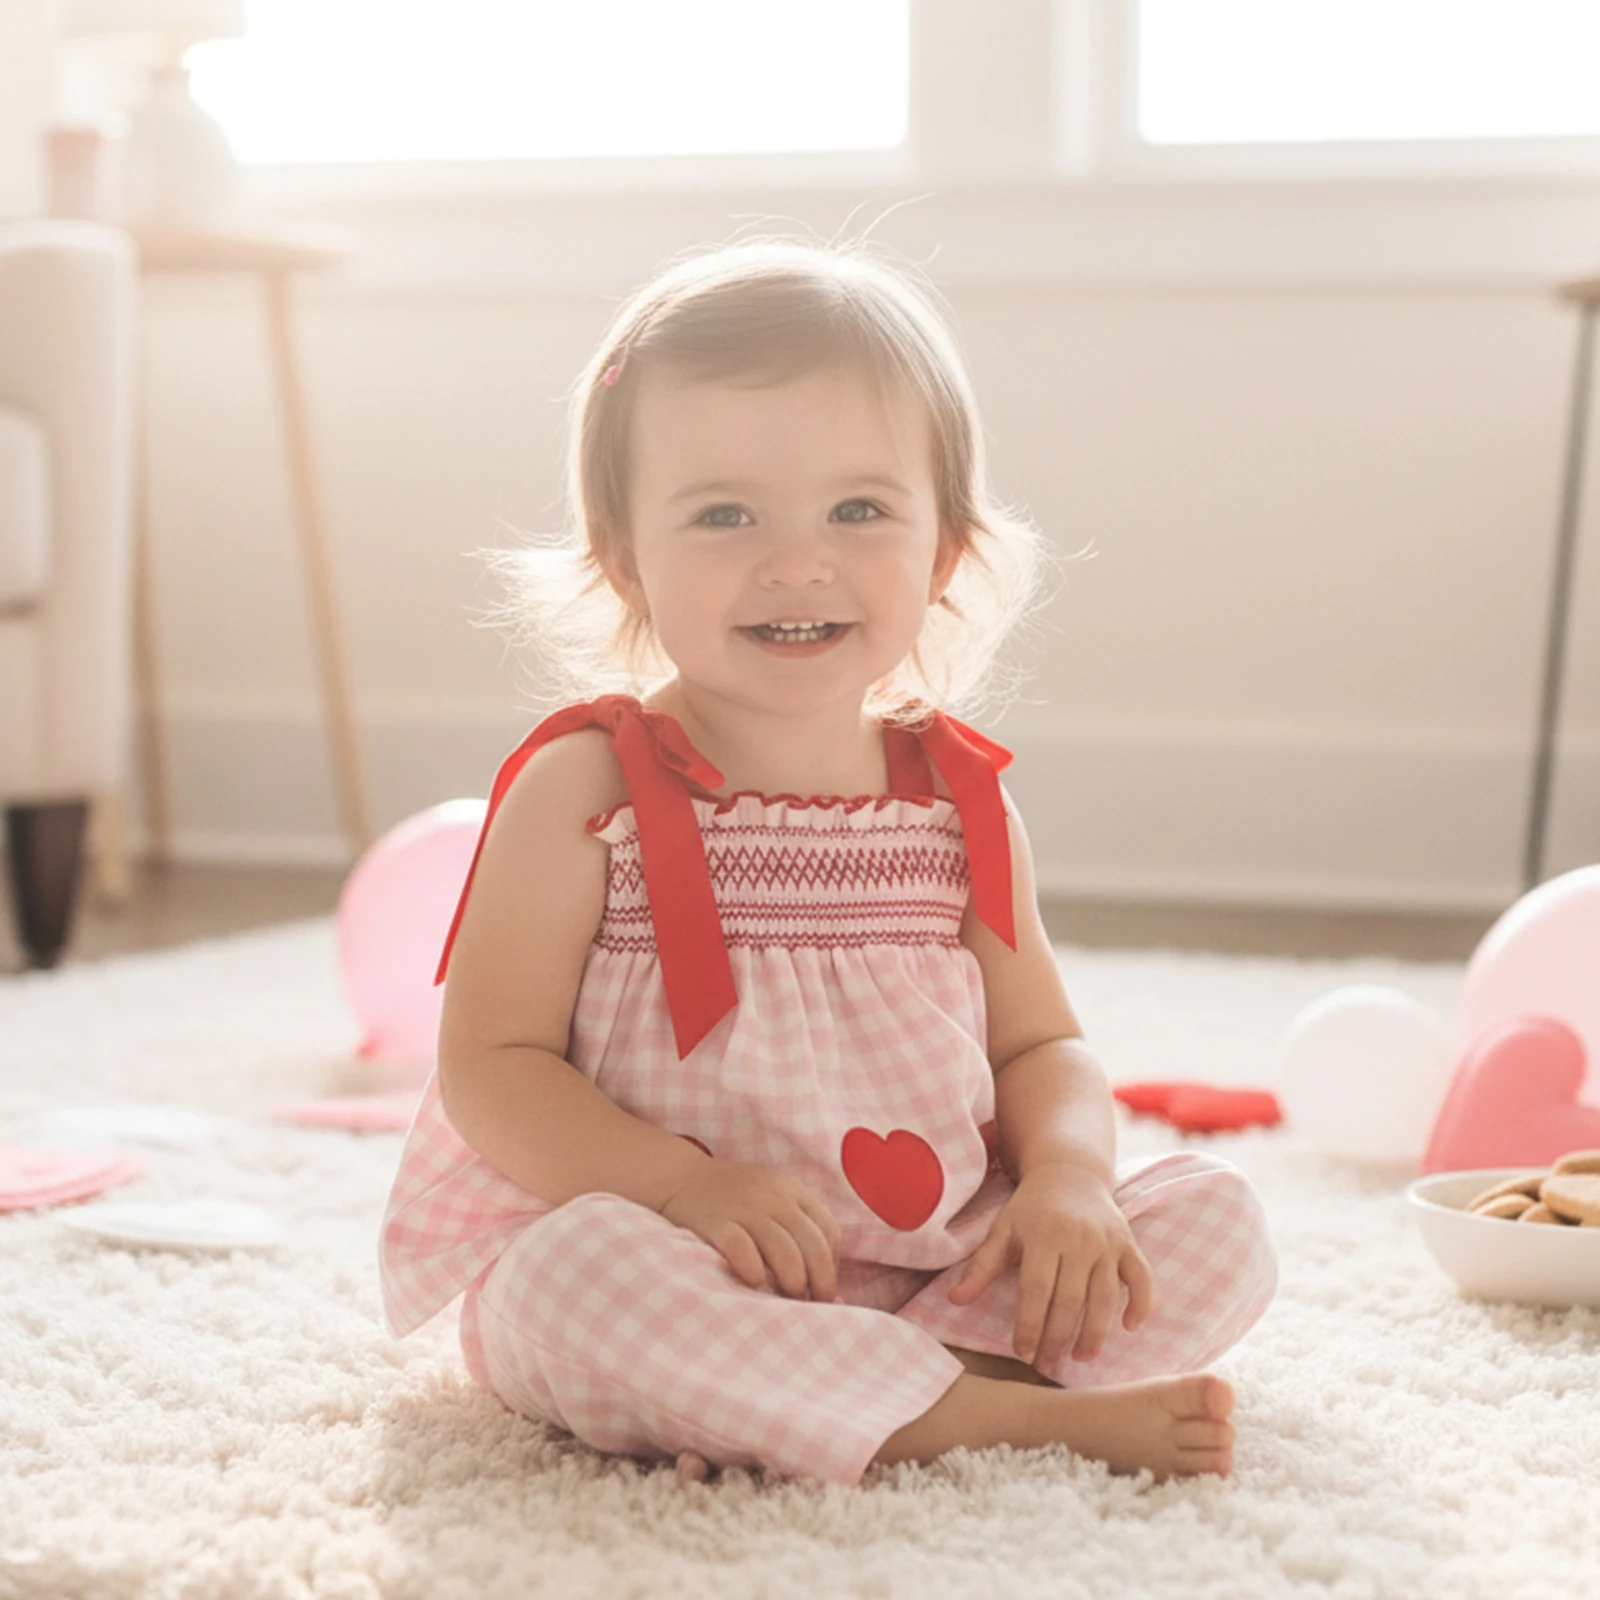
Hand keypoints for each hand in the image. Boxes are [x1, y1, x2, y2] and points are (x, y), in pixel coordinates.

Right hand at [659, 1159, 841, 1302]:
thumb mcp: (769, 1201)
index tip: (822, 1288)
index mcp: (790, 1190)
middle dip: (819, 1280)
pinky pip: (741, 1248)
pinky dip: (753, 1269)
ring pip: (784, 1248)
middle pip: (812, 1243)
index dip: (831, 1264)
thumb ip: (795, 1233)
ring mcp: (743, 1207)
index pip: (828, 1229)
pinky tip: (754, 1282)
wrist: (678, 1177)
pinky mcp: (714, 1221)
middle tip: (810, 1304)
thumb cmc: (729, 1201)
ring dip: (793, 1280)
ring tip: (786, 1298)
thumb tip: (831, 1292)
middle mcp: (772, 1197)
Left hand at [946, 1162, 1153, 1370]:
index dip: (1029, 1325)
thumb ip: (982, 1267)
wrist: (1069, 1172)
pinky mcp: (1128, 1243)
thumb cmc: (1031, 1208)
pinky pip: (1141, 1277)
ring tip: (1081, 1358)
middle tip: (1047, 1365)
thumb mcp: (1002, 1230)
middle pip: (1070, 1299)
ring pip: (1105, 1296)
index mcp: (1043, 1235)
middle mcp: (1078, 1239)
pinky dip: (1141, 1303)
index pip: (1036, 1290)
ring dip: (1095, 1332)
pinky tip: (1129, 1328)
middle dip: (1057, 1338)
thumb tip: (954, 1300)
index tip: (1023, 1353)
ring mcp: (1107, 1242)